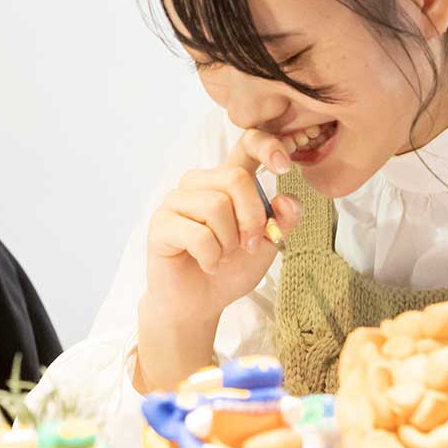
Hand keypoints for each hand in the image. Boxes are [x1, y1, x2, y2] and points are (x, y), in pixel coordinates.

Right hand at [136, 128, 301, 391]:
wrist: (200, 303)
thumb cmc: (230, 268)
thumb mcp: (268, 244)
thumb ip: (282, 220)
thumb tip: (287, 200)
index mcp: (227, 181)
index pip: (246, 144)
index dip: (268, 145)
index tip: (284, 166)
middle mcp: (199, 184)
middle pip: (235, 178)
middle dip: (251, 218)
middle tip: (248, 245)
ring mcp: (176, 201)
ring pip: (216, 205)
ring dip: (228, 242)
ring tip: (222, 256)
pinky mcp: (160, 224)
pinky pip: (198, 234)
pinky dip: (211, 257)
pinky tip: (207, 264)